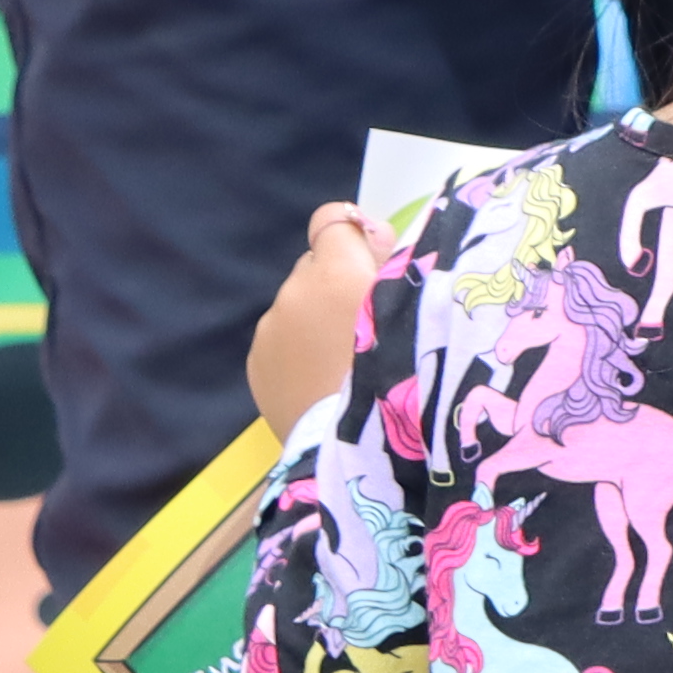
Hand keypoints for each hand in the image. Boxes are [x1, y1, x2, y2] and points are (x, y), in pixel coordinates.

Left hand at [248, 201, 395, 425]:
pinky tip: (324, 384)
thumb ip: (392, 262)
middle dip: (338, 286)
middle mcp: (294, 292)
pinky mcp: (258, 365)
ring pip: (298, 309)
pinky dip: (301, 354)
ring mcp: (270, 330)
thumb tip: (372, 235)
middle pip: (317, 269)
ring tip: (346, 367)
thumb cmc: (402, 379)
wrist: (355, 452)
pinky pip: (283, 342)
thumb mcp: (414, 310)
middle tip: (369, 330)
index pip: (333, 221)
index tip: (373, 264)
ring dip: (318, 324)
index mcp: (335, 272)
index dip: (355, 238)